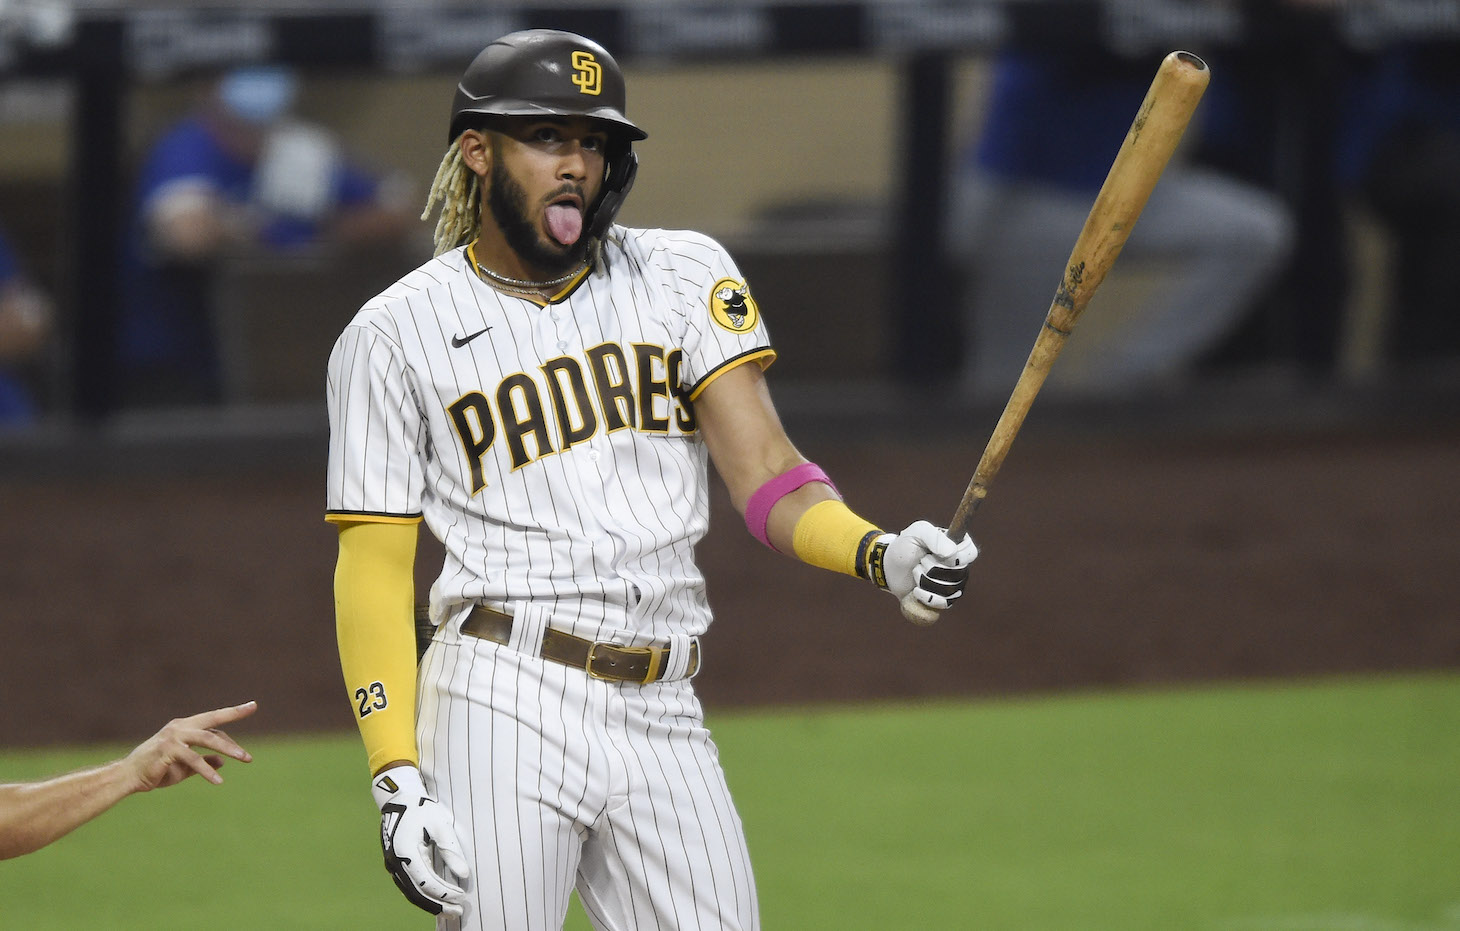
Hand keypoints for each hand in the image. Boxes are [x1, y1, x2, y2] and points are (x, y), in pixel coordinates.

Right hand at [122, 701, 256, 791]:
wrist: (128, 777)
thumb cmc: (156, 771)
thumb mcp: (184, 768)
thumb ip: (203, 762)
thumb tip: (223, 762)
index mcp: (184, 726)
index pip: (213, 720)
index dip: (233, 714)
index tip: (252, 706)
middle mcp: (180, 727)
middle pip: (213, 722)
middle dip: (234, 725)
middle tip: (250, 754)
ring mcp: (173, 736)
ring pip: (208, 739)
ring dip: (229, 750)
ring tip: (245, 759)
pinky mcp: (168, 749)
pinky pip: (193, 759)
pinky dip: (207, 770)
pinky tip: (218, 781)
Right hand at [372, 765, 470, 916]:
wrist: (397, 799)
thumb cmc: (421, 809)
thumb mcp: (440, 824)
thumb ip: (451, 850)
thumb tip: (464, 874)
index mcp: (405, 852)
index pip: (427, 882)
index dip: (445, 892)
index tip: (462, 896)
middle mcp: (395, 862)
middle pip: (417, 893)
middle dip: (438, 904)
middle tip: (458, 912)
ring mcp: (392, 865)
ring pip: (411, 892)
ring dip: (430, 902)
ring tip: (450, 909)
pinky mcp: (394, 864)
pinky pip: (408, 885)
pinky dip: (422, 895)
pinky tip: (436, 898)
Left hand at [878, 520, 977, 612]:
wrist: (890, 567)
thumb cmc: (905, 545)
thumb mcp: (917, 532)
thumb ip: (934, 537)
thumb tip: (952, 554)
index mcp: (958, 544)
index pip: (970, 553)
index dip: (953, 557)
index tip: (932, 554)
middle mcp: (961, 564)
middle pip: (959, 573)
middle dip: (932, 568)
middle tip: (920, 560)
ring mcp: (955, 583)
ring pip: (951, 589)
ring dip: (926, 581)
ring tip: (916, 572)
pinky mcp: (945, 598)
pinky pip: (944, 603)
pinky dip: (927, 597)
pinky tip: (916, 590)